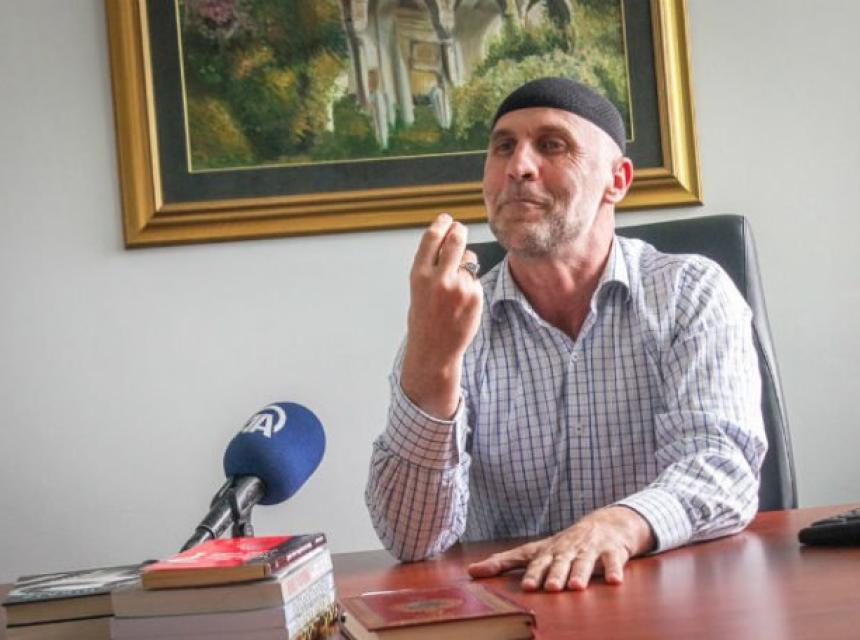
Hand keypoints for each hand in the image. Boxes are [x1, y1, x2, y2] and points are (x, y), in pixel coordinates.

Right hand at [400, 213, 483, 418]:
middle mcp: (439, 278)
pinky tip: (462, 302)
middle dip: (459, 230)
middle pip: (456, 240)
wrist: (434, 348)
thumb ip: (432, 265)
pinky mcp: (475, 295)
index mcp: (419, 274)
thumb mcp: (419, 288)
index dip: (441, 224)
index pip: (433, 237)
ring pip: (469, 260)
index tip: (446, 219)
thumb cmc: (424, 317)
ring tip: (455, 286)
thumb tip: (450, 240)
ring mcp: (459, 287)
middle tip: (460, 229)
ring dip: (466, 264)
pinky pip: (476, 279)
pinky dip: (471, 284)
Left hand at [467, 507, 654, 591]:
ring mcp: (590, 549)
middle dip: (555, 574)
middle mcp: (568, 549)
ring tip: (575, 586)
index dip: (532, 574)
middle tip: (550, 587)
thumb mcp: (536, 550)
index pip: (538, 562)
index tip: (526, 586)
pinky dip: (614, 570)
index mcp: (549, 551)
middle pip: (560, 562)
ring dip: (580, 573)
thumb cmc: (565, 543)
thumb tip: (471, 571)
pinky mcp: (612, 551)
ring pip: (585, 562)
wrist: (608, 523)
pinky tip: (614, 581)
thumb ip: (505, 561)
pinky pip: (614, 561)